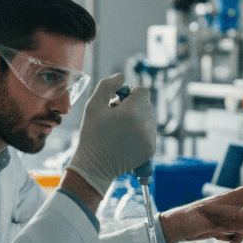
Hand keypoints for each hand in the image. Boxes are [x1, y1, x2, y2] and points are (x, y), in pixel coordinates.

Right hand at [65, 74, 154, 196]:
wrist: (94, 166)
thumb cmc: (92, 133)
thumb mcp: (93, 105)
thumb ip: (107, 85)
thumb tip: (122, 76)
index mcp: (131, 111)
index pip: (143, 91)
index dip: (132, 94)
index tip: (120, 102)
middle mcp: (143, 124)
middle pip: (147, 104)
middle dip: (135, 106)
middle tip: (118, 116)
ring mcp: (149, 138)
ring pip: (150, 118)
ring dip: (139, 119)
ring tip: (121, 129)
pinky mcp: (151, 149)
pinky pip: (150, 132)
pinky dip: (141, 133)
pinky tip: (126, 139)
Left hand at [159, 170, 242, 242]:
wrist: (181, 227)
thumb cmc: (197, 217)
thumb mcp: (220, 219)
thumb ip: (240, 222)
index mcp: (236, 196)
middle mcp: (236, 205)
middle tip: (224, 229)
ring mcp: (232, 216)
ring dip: (235, 237)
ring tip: (219, 236)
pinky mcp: (227, 226)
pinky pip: (237, 236)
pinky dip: (229, 240)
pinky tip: (217, 238)